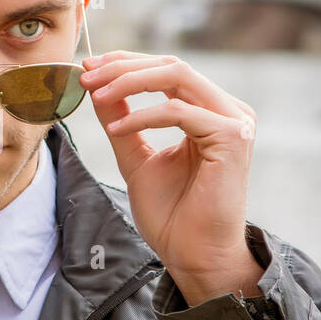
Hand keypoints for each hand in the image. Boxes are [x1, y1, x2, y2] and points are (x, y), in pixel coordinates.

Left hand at [79, 51, 262, 305]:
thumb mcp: (134, 157)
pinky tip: (117, 131)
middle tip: (86, 75)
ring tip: (95, 94)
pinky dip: (143, 116)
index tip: (88, 68)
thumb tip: (96, 86)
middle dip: (122, 66)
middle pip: (171, 65)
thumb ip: (120, 120)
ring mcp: (234, 121)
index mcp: (208, 112)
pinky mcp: (232, 137)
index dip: (125, 63)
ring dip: (129, 81)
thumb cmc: (171, 214)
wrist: (193, 256)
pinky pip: (178, 111)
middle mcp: (226, 110)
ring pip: (176, 76)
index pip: (166, 70)